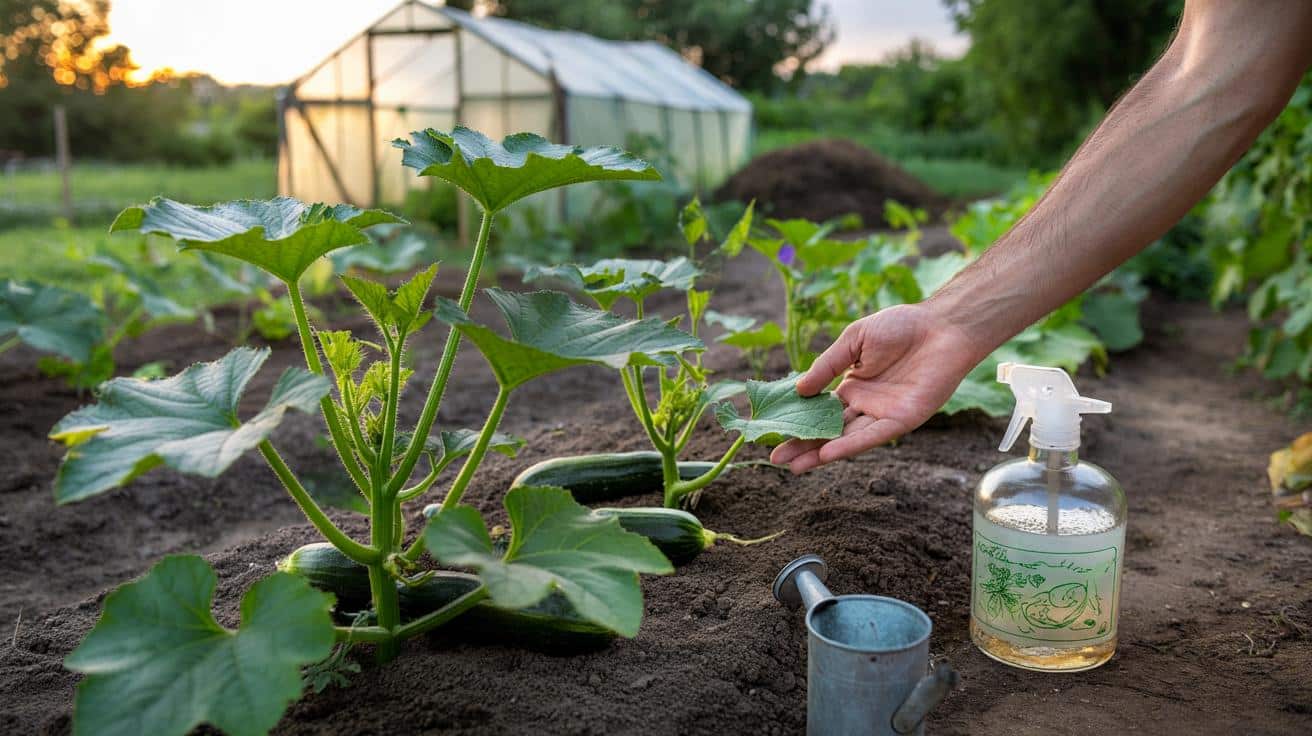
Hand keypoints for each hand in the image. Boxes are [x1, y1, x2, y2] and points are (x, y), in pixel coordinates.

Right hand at [770, 303, 984, 472]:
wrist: (942, 326)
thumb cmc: (900, 326)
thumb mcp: (854, 340)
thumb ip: (827, 365)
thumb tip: (798, 389)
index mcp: (852, 384)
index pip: (820, 409)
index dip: (799, 420)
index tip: (773, 431)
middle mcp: (865, 404)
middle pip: (828, 429)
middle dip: (802, 444)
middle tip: (775, 458)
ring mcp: (882, 414)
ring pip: (845, 438)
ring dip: (819, 453)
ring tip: (793, 466)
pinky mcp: (901, 420)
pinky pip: (871, 436)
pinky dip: (849, 446)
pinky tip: (827, 454)